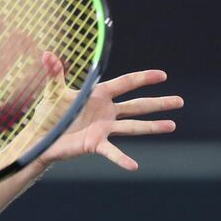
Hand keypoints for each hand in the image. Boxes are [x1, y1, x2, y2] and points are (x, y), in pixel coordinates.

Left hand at [38, 52, 183, 169]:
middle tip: (180, 101)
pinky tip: (134, 166)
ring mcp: (103, 128)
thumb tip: (47, 54)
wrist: (40, 136)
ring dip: (152, 127)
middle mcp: (106, 112)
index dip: (144, 78)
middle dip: (158, 103)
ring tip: (172, 125)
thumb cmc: (48, 113)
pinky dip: (122, 159)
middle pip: (137, 106)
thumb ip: (54, 73)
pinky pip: (112, 152)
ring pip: (133, 127)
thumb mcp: (53, 92)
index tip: (162, 75)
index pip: (125, 83)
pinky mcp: (95, 143)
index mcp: (98, 95)